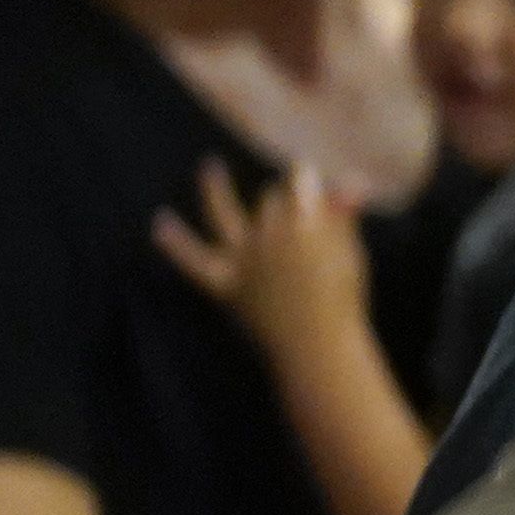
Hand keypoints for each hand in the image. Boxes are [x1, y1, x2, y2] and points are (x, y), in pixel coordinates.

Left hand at [151, 154, 369, 371]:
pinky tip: (160, 223)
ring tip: (209, 166)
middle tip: (291, 206)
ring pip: (222, 211)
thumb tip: (353, 183)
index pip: (298, 184)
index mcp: (304, 225)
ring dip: (214, 186)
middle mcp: (268, 236)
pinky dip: (174, 241)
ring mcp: (242, 259)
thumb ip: (343, 217)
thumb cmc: (341, 301)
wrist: (317, 348)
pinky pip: (191, 260)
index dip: (303, 178)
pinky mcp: (224, 283)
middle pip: (268, 200)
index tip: (306, 175)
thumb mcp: (350, 255)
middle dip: (278, 197)